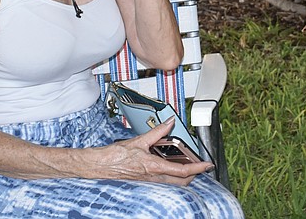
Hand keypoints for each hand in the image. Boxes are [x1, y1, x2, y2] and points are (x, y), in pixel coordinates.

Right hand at [86, 118, 212, 185]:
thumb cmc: (114, 156)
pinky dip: (171, 175)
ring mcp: (149, 181)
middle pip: (182, 181)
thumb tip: (170, 123)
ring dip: (183, 176)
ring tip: (189, 165)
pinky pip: (163, 181)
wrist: (99, 166)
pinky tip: (170, 167)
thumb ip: (157, 132)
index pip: (183, 170)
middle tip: (200, 166)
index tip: (207, 165)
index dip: (198, 168)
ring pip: (173, 183)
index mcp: (154, 167)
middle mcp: (153, 177)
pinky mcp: (144, 181)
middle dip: (194, 175)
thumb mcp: (139, 140)